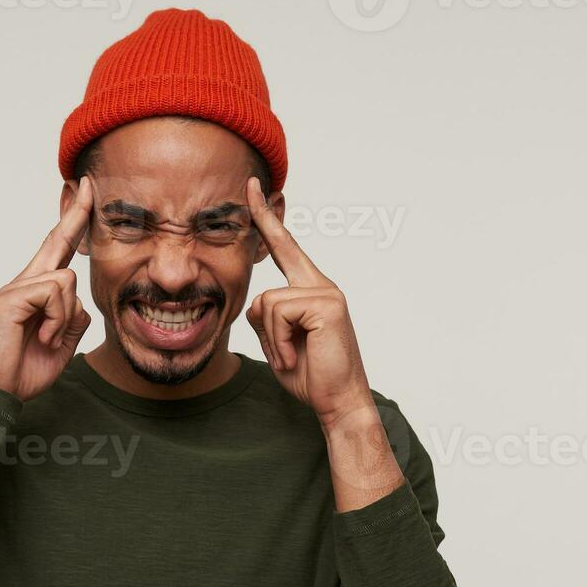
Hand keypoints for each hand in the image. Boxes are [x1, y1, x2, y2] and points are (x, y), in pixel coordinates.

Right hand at [0, 178, 93, 400]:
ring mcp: (15, 289)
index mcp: (37, 293)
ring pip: (66, 280)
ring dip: (66, 317)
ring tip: (49, 339)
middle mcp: (24, 284)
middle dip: (75, 213)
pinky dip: (57, 321)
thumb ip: (72, 320)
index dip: (73, 224)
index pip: (59, 251)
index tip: (85, 196)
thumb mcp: (61, 344)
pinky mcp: (10, 298)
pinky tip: (43, 338)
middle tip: (86, 184)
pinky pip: (54, 293)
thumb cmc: (23, 371)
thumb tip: (79, 302)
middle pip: (56, 241)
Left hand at [244, 177, 374, 427]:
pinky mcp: (327, 305)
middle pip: (281, 248)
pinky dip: (279, 341)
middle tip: (250, 184)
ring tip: (290, 356)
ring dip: (270, 337)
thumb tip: (256, 301)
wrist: (337, 402)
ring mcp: (327, 293)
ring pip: (267, 300)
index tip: (254, 190)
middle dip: (263, 217)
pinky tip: (296, 356)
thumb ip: (266, 318)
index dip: (268, 219)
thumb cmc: (310, 376)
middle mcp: (321, 285)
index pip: (285, 248)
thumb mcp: (277, 342)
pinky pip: (278, 312)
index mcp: (310, 291)